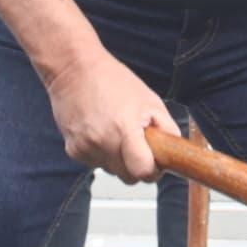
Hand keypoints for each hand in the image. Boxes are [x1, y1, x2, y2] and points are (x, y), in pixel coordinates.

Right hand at [43, 47, 171, 183]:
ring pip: (112, 171)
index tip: (155, 161)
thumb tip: (173, 152)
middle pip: (128, 177)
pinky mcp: (73, 151)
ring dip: (118, 159)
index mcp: (123, 130)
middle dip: (136, 164)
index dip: (153, 169)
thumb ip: (166, 128)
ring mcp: (85, 149)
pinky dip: (102, 153)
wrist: (73, 69)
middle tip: (138, 142)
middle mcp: (102, 143)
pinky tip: (101, 131)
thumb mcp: (150, 100)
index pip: (143, 172)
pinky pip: (96, 163)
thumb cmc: (111, 79)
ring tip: (116, 131)